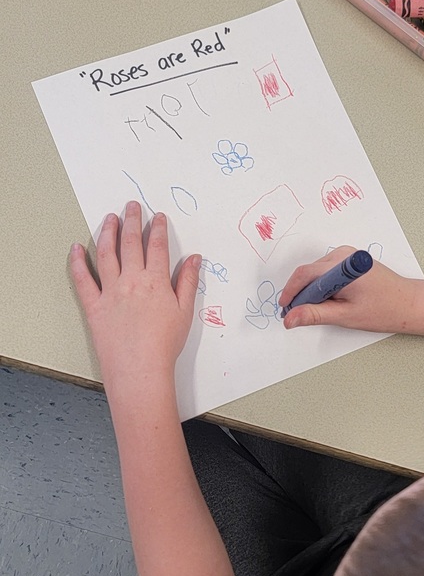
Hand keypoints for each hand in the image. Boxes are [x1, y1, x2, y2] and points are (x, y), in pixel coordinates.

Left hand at [70, 201, 200, 393]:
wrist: (139, 368)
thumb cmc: (164, 345)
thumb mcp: (185, 312)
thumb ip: (189, 282)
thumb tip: (195, 259)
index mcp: (156, 282)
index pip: (157, 247)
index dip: (157, 229)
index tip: (157, 216)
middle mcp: (132, 281)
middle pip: (131, 243)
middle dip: (132, 221)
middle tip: (132, 206)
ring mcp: (110, 292)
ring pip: (106, 254)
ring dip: (108, 232)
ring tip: (109, 218)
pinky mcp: (93, 305)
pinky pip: (82, 279)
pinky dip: (78, 262)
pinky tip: (76, 247)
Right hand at [280, 246, 414, 332]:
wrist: (408, 303)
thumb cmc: (383, 309)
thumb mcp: (345, 316)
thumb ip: (315, 315)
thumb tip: (291, 318)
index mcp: (343, 267)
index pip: (305, 275)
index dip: (291, 292)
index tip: (286, 309)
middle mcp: (344, 255)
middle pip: (309, 272)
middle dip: (301, 293)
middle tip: (299, 314)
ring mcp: (347, 255)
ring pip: (316, 271)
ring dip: (312, 290)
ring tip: (319, 309)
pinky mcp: (350, 259)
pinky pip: (326, 270)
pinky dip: (322, 285)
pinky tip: (329, 300)